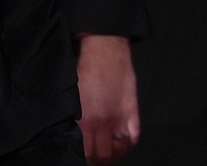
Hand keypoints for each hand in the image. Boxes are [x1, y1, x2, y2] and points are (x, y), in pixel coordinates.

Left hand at [76, 34, 138, 163]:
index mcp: (83, 119)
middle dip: (97, 161)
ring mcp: (119, 119)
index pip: (84, 150)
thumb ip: (74, 118)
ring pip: (118, 150)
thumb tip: (74, 135)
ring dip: (112, 157)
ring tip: (107, 158)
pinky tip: (121, 148)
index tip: (81, 159)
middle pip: (101, 154)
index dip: (83, 158)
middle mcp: (102, 123)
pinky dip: (127, 147)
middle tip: (93, 161)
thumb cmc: (84, 70)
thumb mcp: (73, 95)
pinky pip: (133, 139)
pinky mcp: (132, 113)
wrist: (105, 51)